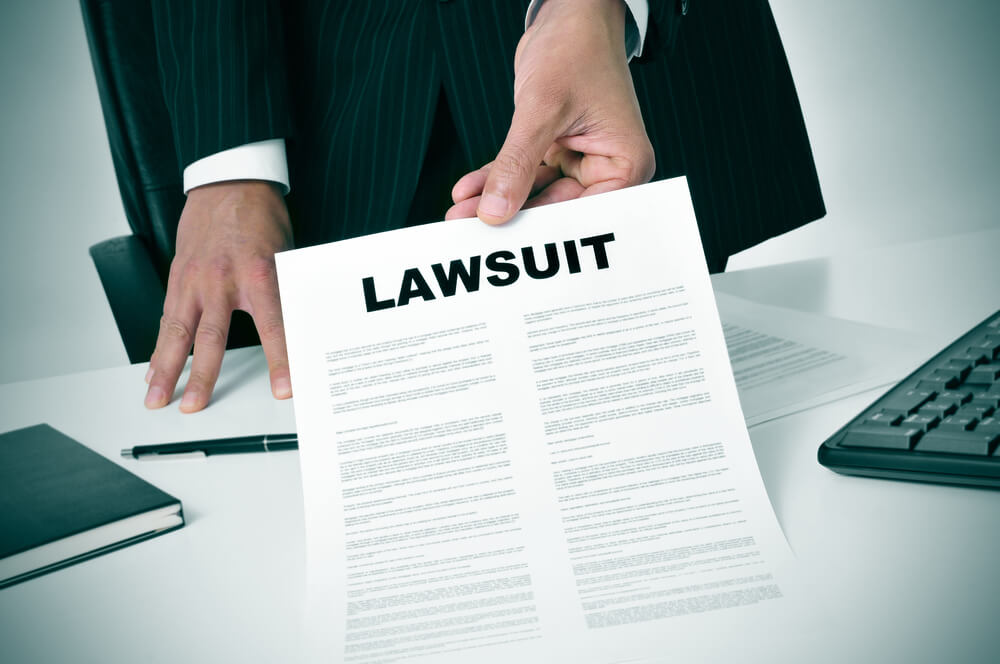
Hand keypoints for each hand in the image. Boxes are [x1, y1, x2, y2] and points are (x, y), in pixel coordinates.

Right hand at [145, 181, 293, 411]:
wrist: (228, 181)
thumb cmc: (261, 217)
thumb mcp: (286, 254)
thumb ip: (286, 294)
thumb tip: (301, 331)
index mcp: (259, 275)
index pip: (274, 328)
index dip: (280, 362)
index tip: (284, 390)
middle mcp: (222, 281)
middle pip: (212, 339)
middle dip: (203, 378)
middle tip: (195, 407)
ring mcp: (195, 279)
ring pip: (177, 332)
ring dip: (166, 369)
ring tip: (157, 397)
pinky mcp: (178, 276)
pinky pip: (167, 317)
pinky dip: (159, 345)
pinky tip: (154, 367)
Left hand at [446, 0, 654, 222]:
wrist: (568, 13)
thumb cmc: (575, 49)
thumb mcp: (542, 109)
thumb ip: (518, 163)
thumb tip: (494, 211)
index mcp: (626, 163)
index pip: (587, 213)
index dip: (547, 229)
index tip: (508, 242)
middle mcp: (607, 167)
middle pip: (558, 208)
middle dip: (512, 216)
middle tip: (469, 232)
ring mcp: (580, 159)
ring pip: (534, 193)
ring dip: (496, 200)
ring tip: (458, 215)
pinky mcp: (555, 147)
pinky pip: (522, 171)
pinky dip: (495, 178)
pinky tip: (465, 190)